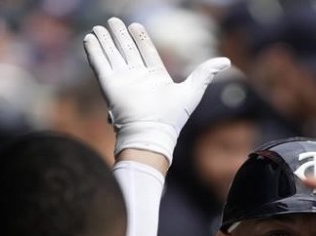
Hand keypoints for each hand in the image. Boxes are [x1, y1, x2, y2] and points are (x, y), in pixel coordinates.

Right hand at [83, 17, 229, 165]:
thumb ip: (205, 73)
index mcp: (155, 78)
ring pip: (112, 55)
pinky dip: (94, 51)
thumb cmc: (172, 117)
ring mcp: (123, 81)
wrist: (150, 134)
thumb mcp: (192, 90)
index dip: (140, 39)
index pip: (146, 53)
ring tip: (99, 27)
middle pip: (127, 51)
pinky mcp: (109, 85)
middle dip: (120, 36)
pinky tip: (89, 39)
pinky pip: (100, 64)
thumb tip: (226, 61)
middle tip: (113, 21)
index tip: (135, 25)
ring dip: (105, 41)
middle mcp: (137, 79)